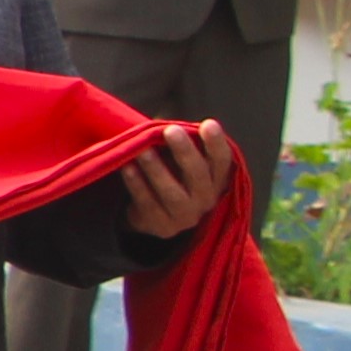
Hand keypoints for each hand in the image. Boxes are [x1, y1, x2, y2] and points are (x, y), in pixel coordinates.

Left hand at [118, 120, 238, 239]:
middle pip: (198, 175)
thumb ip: (183, 144)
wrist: (157, 216)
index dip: (216, 144)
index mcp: (217, 179)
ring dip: (156, 170)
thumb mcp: (183, 160)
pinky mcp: (162, 226)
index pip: (222, 161)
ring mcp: (185, 216)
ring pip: (172, 193)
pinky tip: (127, 168)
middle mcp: (206, 199)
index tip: (208, 124)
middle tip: (171, 130)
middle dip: (184, 152)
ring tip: (142, 150)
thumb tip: (165, 125)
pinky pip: (148, 204)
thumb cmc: (174, 175)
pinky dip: (137, 185)